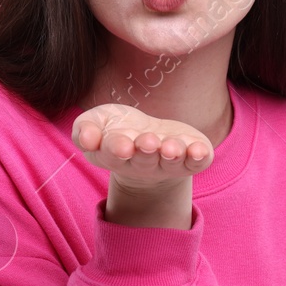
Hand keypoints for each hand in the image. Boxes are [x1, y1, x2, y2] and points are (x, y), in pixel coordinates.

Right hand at [70, 104, 214, 193]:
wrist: (147, 138)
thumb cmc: (116, 128)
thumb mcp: (95, 122)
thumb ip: (85, 128)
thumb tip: (86, 138)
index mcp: (114, 155)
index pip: (113, 154)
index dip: (117, 149)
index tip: (121, 145)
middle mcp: (142, 164)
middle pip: (143, 160)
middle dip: (145, 152)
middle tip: (147, 142)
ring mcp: (168, 163)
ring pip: (171, 162)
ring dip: (172, 155)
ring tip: (171, 148)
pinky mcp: (190, 159)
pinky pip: (196, 161)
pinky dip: (199, 157)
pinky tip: (200, 151)